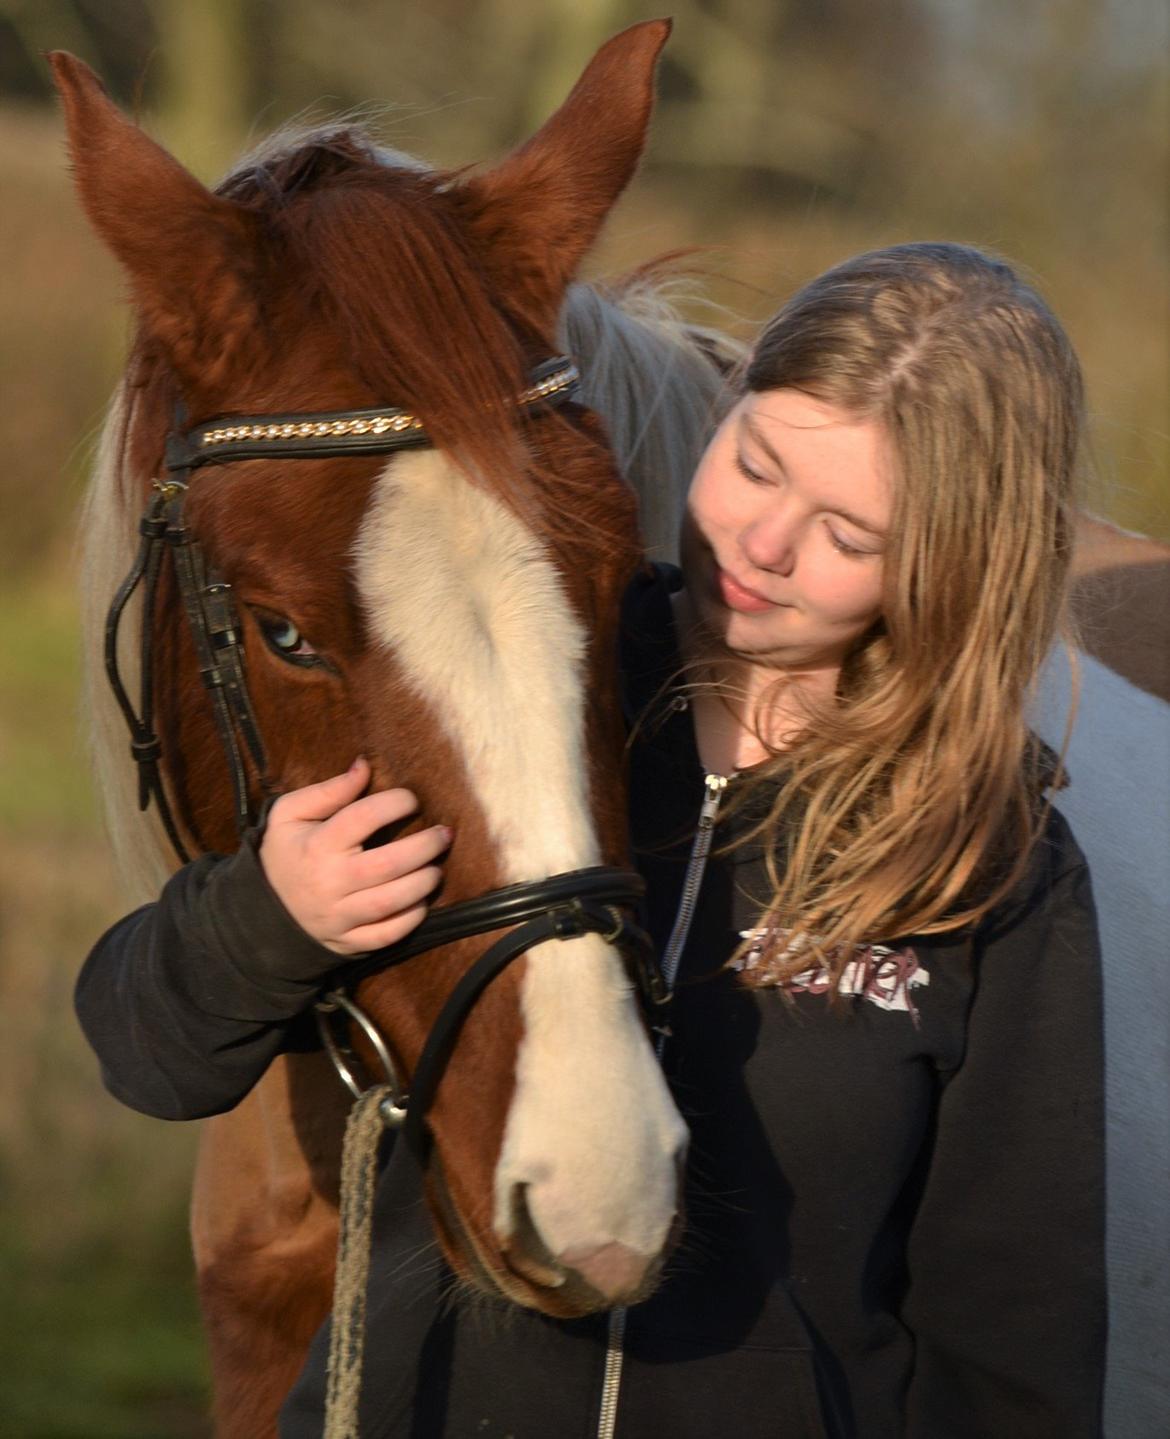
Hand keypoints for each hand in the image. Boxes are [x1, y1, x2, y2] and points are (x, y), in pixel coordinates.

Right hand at [259, 757, 450, 955]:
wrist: (258, 913)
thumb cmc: (283, 854)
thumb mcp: (289, 815)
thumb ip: (328, 791)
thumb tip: (364, 765)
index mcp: (317, 845)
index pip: (363, 817)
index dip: (395, 803)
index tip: (411, 800)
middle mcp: (330, 882)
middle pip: (388, 864)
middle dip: (425, 846)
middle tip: (444, 835)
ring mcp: (339, 916)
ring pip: (392, 902)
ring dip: (424, 883)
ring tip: (435, 868)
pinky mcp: (348, 942)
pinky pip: (387, 935)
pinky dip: (411, 919)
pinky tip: (421, 901)